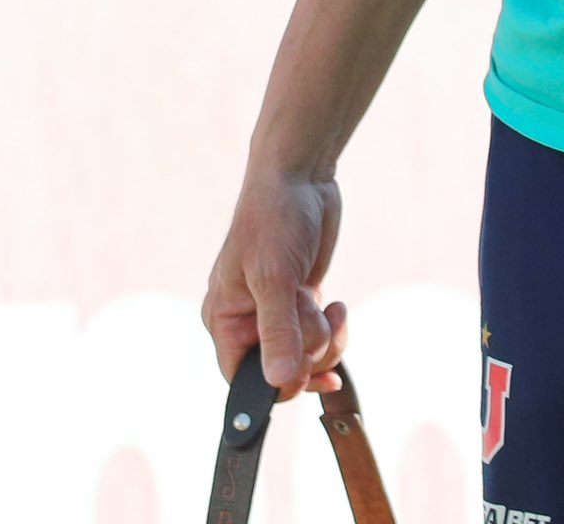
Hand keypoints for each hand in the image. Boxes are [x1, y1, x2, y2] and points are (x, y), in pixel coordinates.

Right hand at [203, 169, 347, 400]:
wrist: (301, 176)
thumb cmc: (274, 219)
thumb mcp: (274, 278)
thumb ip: (278, 332)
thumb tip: (280, 384)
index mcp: (225, 321)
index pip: (242, 382)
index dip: (274, 387)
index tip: (305, 374)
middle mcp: (248, 323)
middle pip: (282, 373)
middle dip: (307, 349)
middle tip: (310, 311)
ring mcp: (278, 314)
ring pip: (308, 358)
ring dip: (325, 336)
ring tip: (324, 301)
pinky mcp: (303, 304)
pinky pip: (322, 339)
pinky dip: (335, 328)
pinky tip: (337, 304)